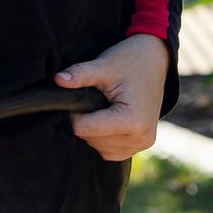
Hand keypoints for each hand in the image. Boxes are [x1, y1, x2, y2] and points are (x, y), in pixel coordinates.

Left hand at [57, 34, 168, 160]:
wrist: (155, 60)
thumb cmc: (130, 61)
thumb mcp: (104, 65)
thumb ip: (80, 74)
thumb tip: (57, 80)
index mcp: (132, 120)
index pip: (84, 129)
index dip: (76, 112)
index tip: (84, 96)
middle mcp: (140, 136)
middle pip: (91, 140)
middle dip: (86, 122)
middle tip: (94, 99)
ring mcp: (143, 143)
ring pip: (100, 149)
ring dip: (94, 132)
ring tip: (103, 108)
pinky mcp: (142, 144)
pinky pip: (112, 152)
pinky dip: (104, 140)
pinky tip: (108, 120)